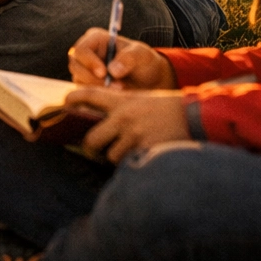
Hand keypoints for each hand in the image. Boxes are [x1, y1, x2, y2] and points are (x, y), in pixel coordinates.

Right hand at [67, 29, 177, 88]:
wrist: (148, 81)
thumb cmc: (144, 62)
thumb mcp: (142, 55)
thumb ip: (129, 58)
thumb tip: (112, 70)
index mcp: (96, 38)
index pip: (81, 49)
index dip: (89, 62)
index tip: (104, 73)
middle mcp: (86, 53)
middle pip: (75, 66)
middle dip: (93, 79)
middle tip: (116, 87)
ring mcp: (84, 70)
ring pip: (78, 81)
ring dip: (97, 88)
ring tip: (120, 90)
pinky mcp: (86, 85)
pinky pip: (83, 93)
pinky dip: (97, 96)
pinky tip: (113, 95)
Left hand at [67, 87, 190, 163]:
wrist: (197, 115)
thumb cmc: (170, 108)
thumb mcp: (143, 99)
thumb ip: (122, 109)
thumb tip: (100, 122)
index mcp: (123, 100)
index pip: (89, 95)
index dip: (72, 100)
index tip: (63, 105)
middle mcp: (123, 117)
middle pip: (91, 139)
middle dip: (92, 148)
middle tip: (95, 150)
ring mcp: (133, 135)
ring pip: (110, 156)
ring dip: (116, 158)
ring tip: (128, 153)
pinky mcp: (145, 150)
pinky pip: (128, 165)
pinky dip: (131, 165)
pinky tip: (140, 159)